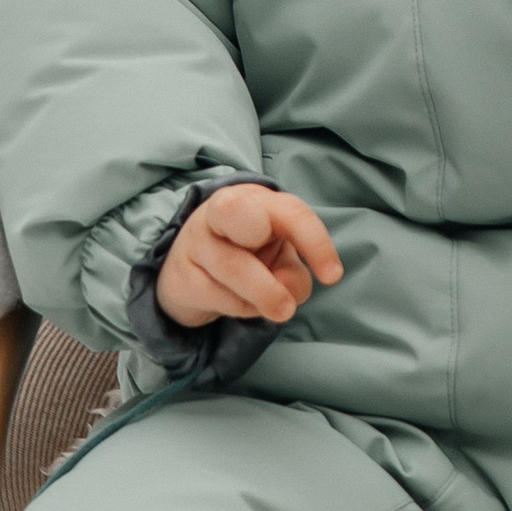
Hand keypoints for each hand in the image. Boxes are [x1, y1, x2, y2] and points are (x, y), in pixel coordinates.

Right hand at [155, 182, 342, 328]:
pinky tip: (245, 305)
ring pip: (232, 266)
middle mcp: (218, 212)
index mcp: (255, 200)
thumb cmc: (247, 253)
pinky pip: (216, 295)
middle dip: (258, 234)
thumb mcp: (278, 257)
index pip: (289, 212)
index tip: (332, 276)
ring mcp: (194, 242)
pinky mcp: (179, 276)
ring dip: (264, 295)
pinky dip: (241, 308)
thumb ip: (292, 271)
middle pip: (236, 212)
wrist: (192, 269)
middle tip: (283, 281)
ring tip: (282, 311)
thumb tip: (290, 293)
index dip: (315, 242)